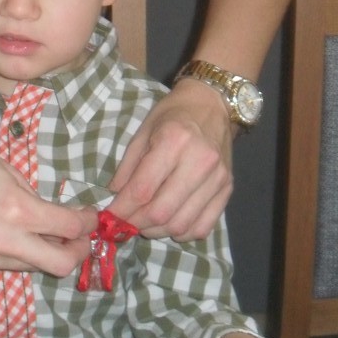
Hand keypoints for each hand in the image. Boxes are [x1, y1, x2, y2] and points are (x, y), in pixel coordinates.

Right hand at [0, 119, 96, 275]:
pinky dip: (24, 253)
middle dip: (78, 252)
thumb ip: (33, 196)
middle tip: (81, 237)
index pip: (67, 228)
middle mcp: (2, 239)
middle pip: (59, 265)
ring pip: (35, 268)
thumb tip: (55, 215)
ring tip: (52, 235)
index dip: (87, 224)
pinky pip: (10, 264)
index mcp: (15, 208)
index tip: (90, 216)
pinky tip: (21, 234)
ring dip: (50, 253)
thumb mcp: (7, 168)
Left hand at [108, 78, 232, 239]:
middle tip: (126, 223)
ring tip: (145, 224)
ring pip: (182, 224)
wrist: (212, 104)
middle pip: (162, 212)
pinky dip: (182, 232)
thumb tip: (115, 198)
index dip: (122, 209)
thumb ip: (128, 167)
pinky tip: (170, 223)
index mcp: (174, 141)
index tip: (109, 218)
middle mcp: (199, 161)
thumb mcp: (143, 131)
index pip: (143, 189)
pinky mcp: (228, 189)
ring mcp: (217, 178)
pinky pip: (203, 226)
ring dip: (158, 232)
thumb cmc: (173, 114)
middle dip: (137, 224)